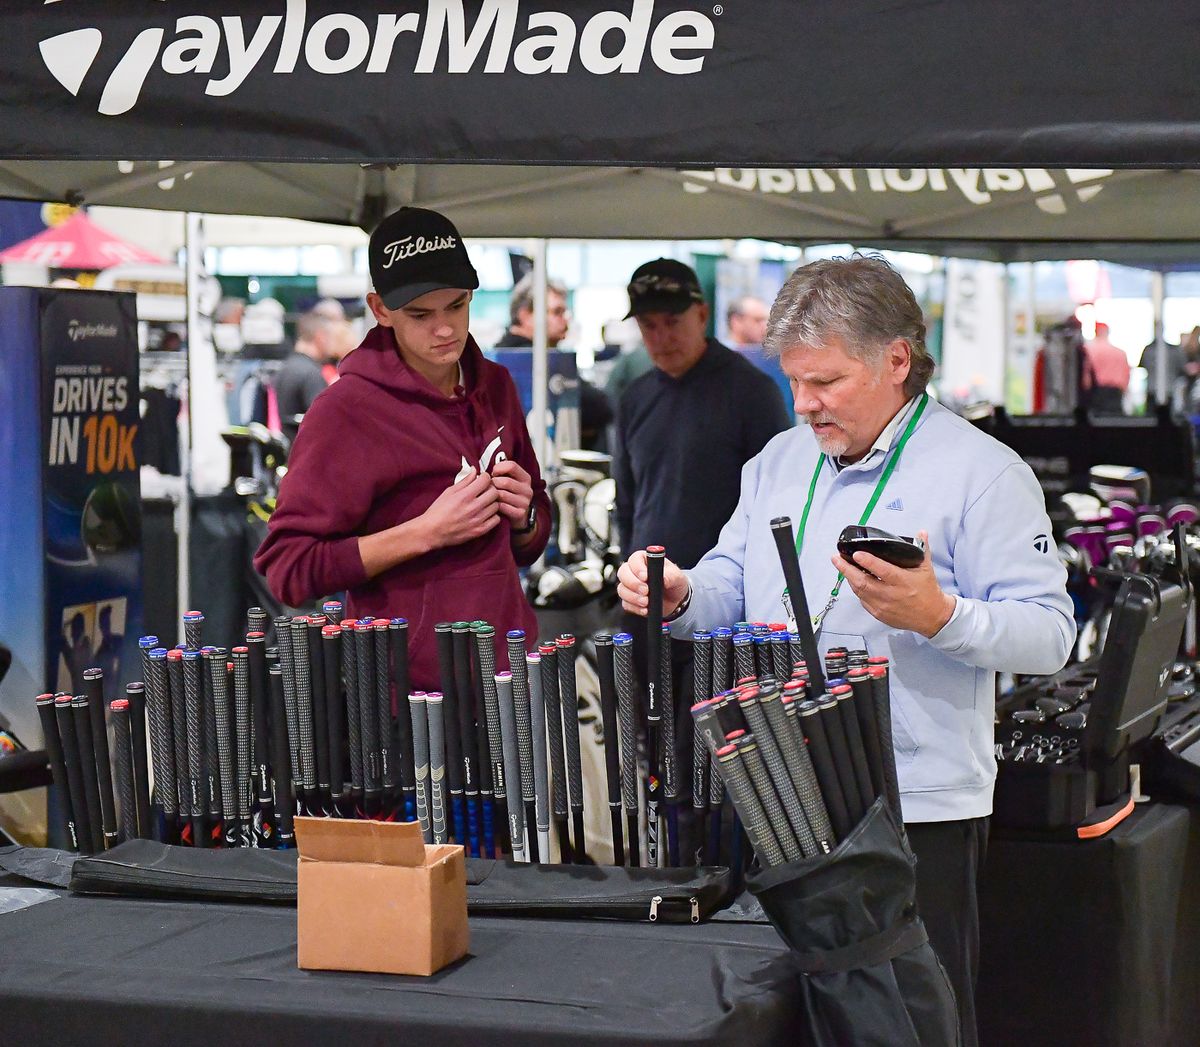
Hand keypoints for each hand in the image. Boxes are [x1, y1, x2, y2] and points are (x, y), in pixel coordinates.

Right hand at [421, 470, 500, 548]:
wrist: (432, 532)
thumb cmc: (438, 511)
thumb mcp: (449, 492)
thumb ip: (465, 481)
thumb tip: (474, 470)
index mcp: (465, 495)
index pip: (486, 480)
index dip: (485, 477)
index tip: (482, 479)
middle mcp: (473, 507)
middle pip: (495, 492)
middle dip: (491, 488)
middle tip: (485, 490)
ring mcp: (477, 520)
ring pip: (497, 505)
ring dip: (492, 502)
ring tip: (484, 503)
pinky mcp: (480, 531)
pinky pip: (496, 520)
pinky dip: (493, 516)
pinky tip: (485, 514)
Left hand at [491, 458, 533, 525]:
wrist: (516, 516)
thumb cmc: (508, 495)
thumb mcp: (508, 480)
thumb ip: (500, 471)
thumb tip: (486, 468)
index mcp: (525, 478)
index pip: (512, 466)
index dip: (498, 468)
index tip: (494, 473)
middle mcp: (527, 489)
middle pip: (505, 481)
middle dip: (493, 484)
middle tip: (490, 487)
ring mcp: (525, 502)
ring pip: (502, 494)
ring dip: (493, 495)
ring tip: (492, 496)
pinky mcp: (520, 513)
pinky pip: (502, 507)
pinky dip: (495, 506)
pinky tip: (495, 506)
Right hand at [617, 550, 689, 616]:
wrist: (675, 600)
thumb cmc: (674, 583)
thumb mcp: (678, 577)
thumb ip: (672, 576)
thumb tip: (664, 579)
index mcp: (644, 560)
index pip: (634, 559)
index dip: (637, 568)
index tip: (645, 577)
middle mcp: (633, 571)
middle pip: (623, 573)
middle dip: (633, 583)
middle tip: (646, 591)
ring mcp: (629, 586)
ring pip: (622, 589)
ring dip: (633, 597)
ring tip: (646, 602)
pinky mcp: (629, 600)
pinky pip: (626, 603)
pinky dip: (635, 607)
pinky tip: (645, 609)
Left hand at [830, 529, 954, 637]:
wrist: (932, 616)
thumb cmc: (927, 591)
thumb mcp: (926, 568)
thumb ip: (922, 549)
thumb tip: (921, 532)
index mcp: (903, 581)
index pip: (883, 570)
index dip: (868, 561)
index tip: (857, 553)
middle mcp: (891, 594)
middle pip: (864, 582)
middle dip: (847, 569)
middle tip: (836, 558)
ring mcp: (883, 605)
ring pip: (860, 591)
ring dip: (848, 578)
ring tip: (841, 566)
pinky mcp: (878, 614)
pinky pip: (862, 600)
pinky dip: (856, 589)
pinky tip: (852, 580)